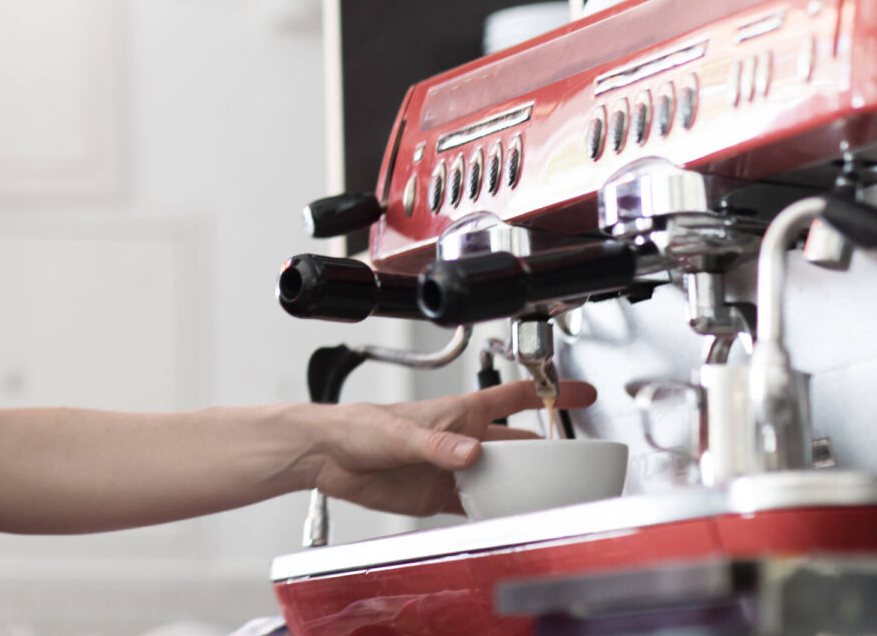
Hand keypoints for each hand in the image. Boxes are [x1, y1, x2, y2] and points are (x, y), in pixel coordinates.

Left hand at [303, 377, 598, 516]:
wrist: (327, 456)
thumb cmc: (357, 427)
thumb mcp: (399, 434)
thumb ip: (437, 445)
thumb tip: (473, 453)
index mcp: (458, 414)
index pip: (514, 397)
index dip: (550, 391)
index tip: (582, 394)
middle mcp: (462, 440)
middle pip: (519, 445)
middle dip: (549, 453)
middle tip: (580, 467)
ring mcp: (453, 468)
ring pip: (503, 477)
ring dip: (525, 486)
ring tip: (554, 499)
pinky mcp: (439, 495)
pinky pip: (479, 504)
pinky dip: (496, 511)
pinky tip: (510, 519)